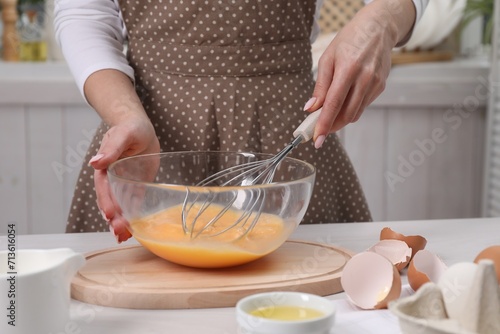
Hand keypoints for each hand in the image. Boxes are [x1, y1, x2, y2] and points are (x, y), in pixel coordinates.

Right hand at [83, 69, 159, 242]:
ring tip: (123, 237)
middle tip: (119, 233)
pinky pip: (133, 204)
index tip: (111, 215)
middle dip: (114, 218)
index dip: (106, 202)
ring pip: (120, 206)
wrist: (141, 128)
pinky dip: (132, 217)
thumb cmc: (130, 128)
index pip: (104, 188)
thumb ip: (111, 148)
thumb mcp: (123, 135)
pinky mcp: (136, 187)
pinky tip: (134, 230)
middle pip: (110, 201)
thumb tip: (95, 162)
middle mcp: (112, 179)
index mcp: (105, 167)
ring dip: (121, 222)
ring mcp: (124, 185)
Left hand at [305, 0, 415, 147]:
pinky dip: (351, 109)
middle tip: (319, 130)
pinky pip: (363, 106)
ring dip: (341, 120)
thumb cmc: (349, 41)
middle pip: (346, 114)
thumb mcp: (328, 59)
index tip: (317, 139)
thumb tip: (311, 108)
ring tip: (329, 117)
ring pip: (355, 113)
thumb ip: (320, 86)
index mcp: (348, 70)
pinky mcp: (381, 87)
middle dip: (332, 126)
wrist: (377, 29)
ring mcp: (375, 84)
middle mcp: (364, 78)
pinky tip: (344, 102)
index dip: (324, 124)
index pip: (333, 104)